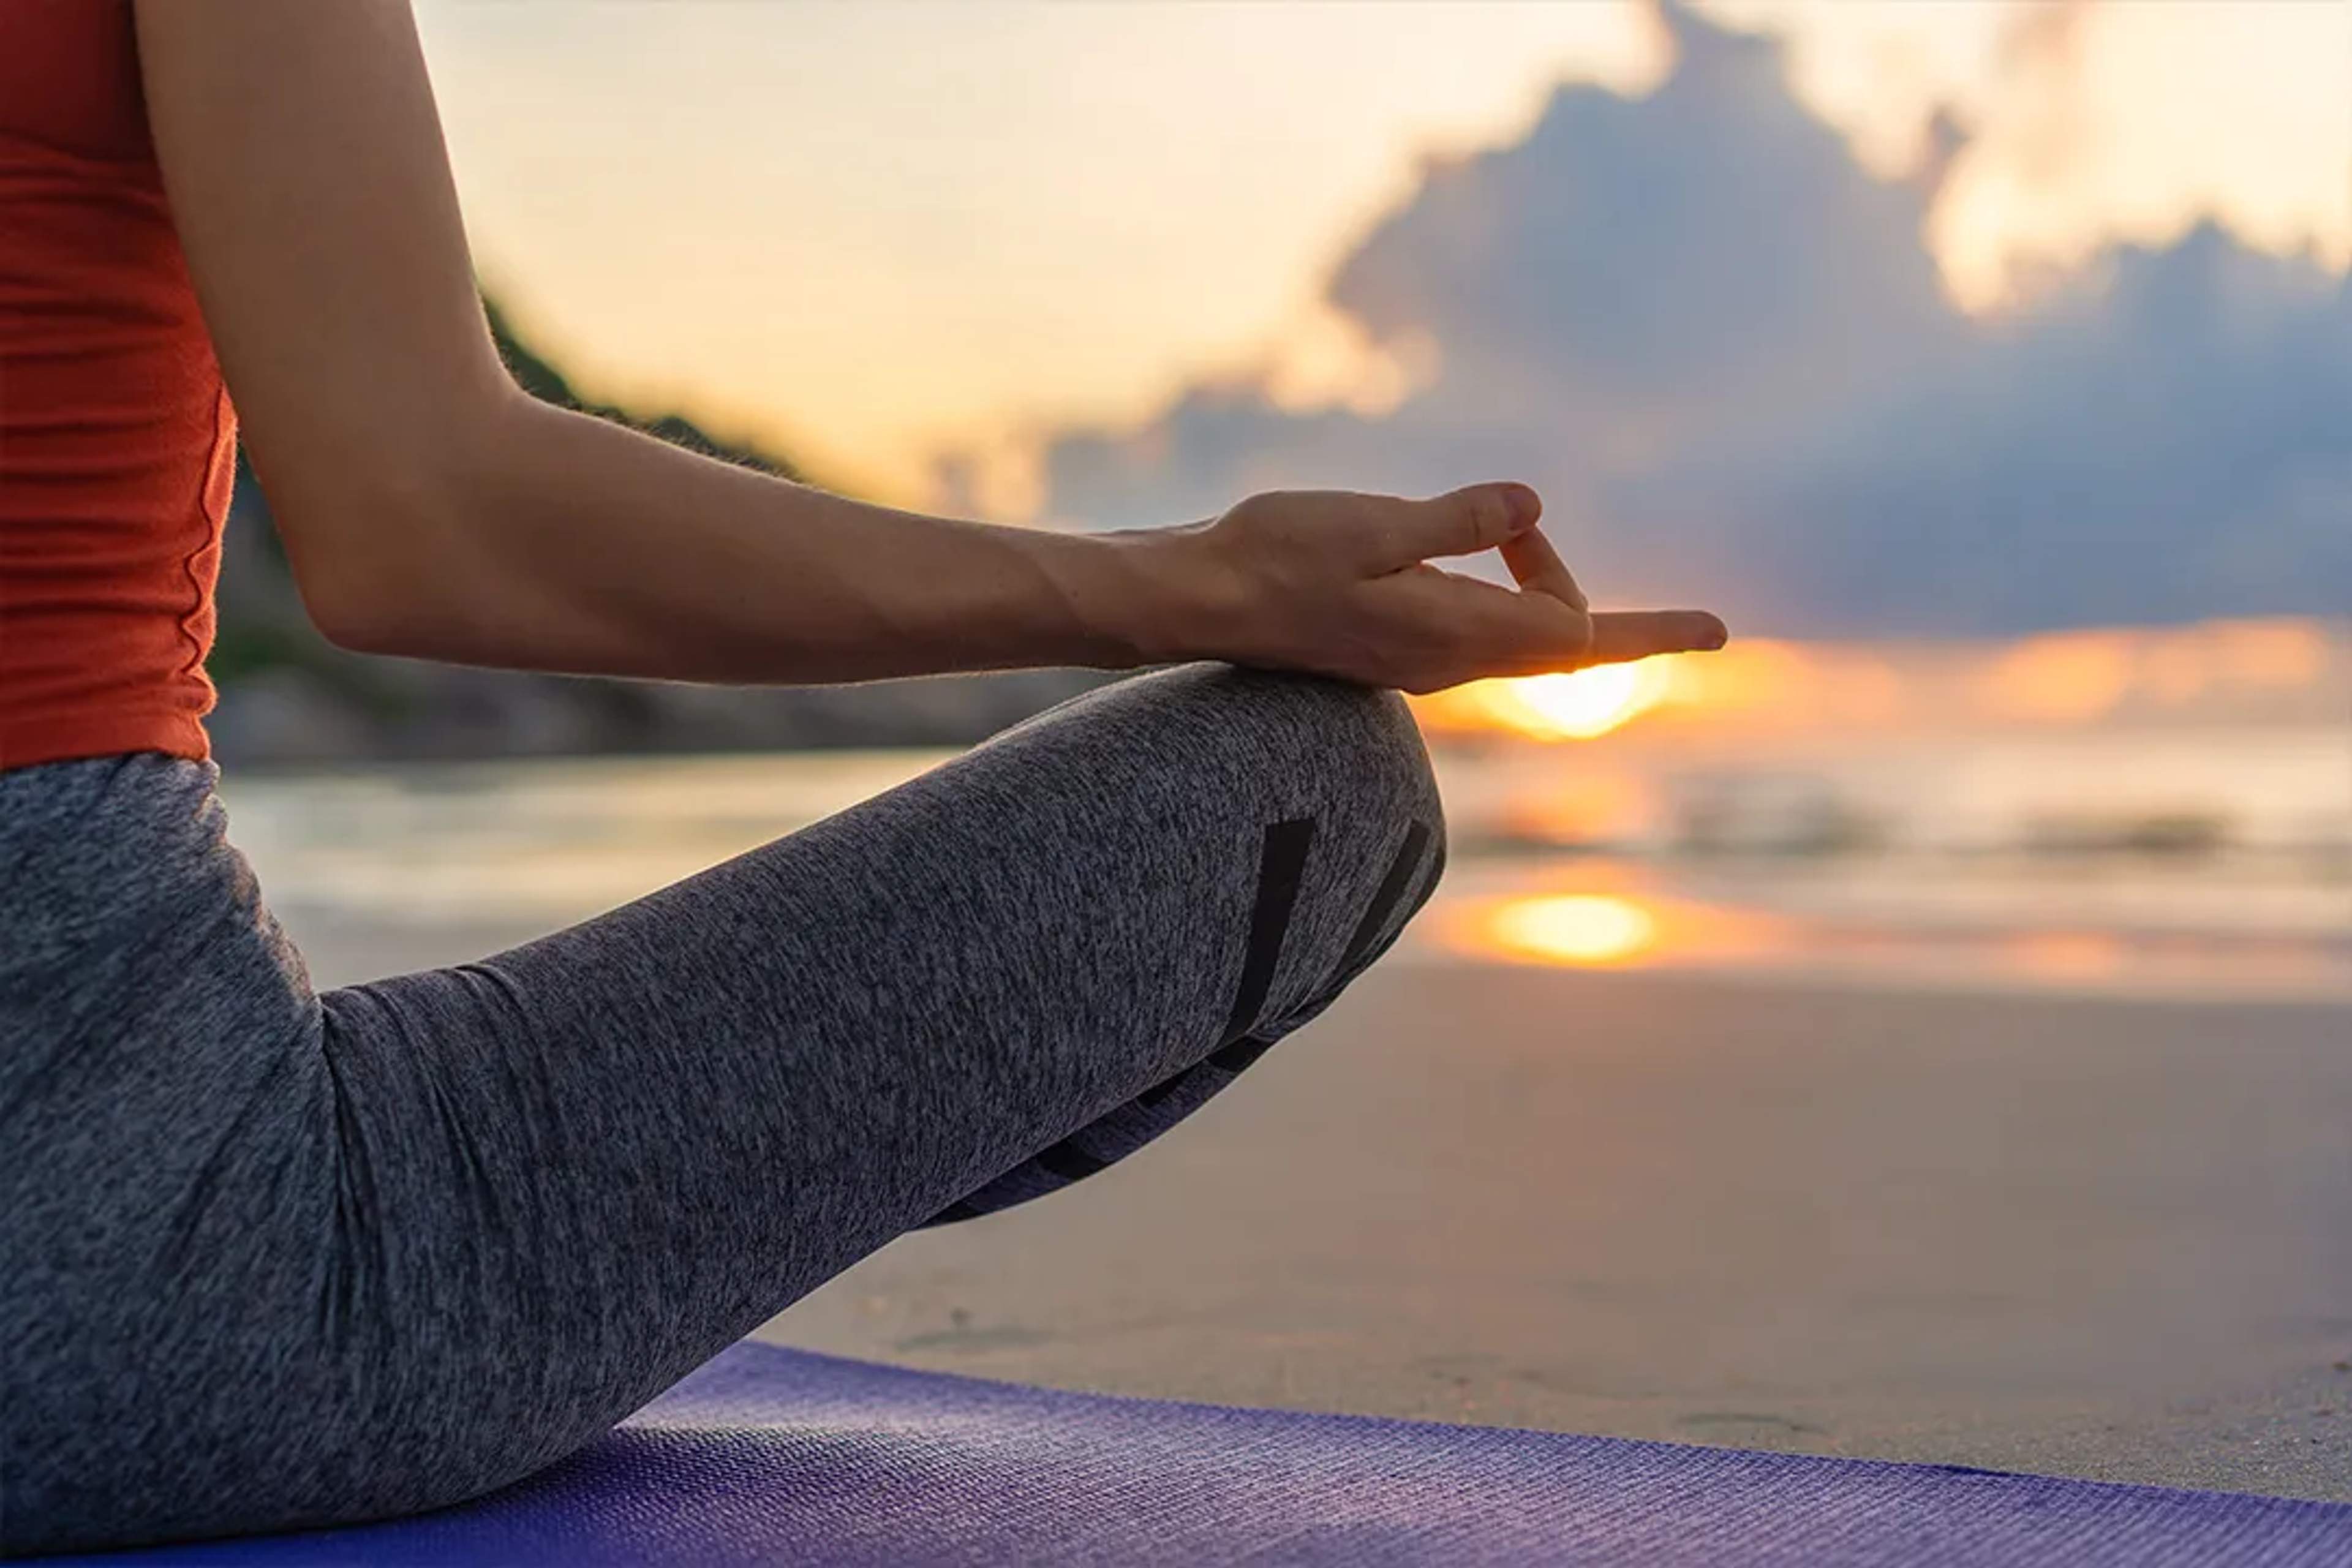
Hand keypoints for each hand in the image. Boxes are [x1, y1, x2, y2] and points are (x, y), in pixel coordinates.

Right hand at [1150, 484, 1726, 694]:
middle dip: (1636, 633)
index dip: (1597, 594)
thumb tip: (1531, 508)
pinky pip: (1475, 630)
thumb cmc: (1273, 559)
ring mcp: (1417, 655)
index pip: (1571, 633)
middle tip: (1716, 632)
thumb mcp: (1372, 526)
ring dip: (1563, 610)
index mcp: (1453, 635)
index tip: (1595, 567)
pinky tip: (1493, 566)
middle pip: (1565, 652)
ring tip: (1625, 605)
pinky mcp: (1389, 640)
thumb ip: (1456, 523)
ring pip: (1520, 644)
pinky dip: (1507, 600)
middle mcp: (1445, 658)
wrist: (1193, 599)